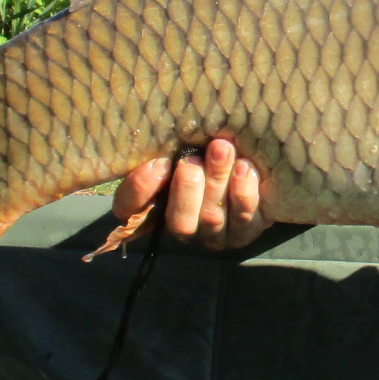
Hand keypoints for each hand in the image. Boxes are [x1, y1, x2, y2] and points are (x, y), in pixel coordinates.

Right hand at [112, 138, 270, 250]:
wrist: (248, 156)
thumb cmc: (207, 149)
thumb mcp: (182, 145)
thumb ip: (165, 150)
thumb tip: (160, 164)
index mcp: (155, 206)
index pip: (129, 209)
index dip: (140, 191)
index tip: (158, 163)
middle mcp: (185, 229)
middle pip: (180, 223)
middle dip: (188, 187)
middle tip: (195, 157)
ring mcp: (217, 234)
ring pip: (212, 218)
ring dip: (217, 182)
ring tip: (223, 150)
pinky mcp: (248, 230)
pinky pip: (246, 219)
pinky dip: (244, 193)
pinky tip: (245, 167)